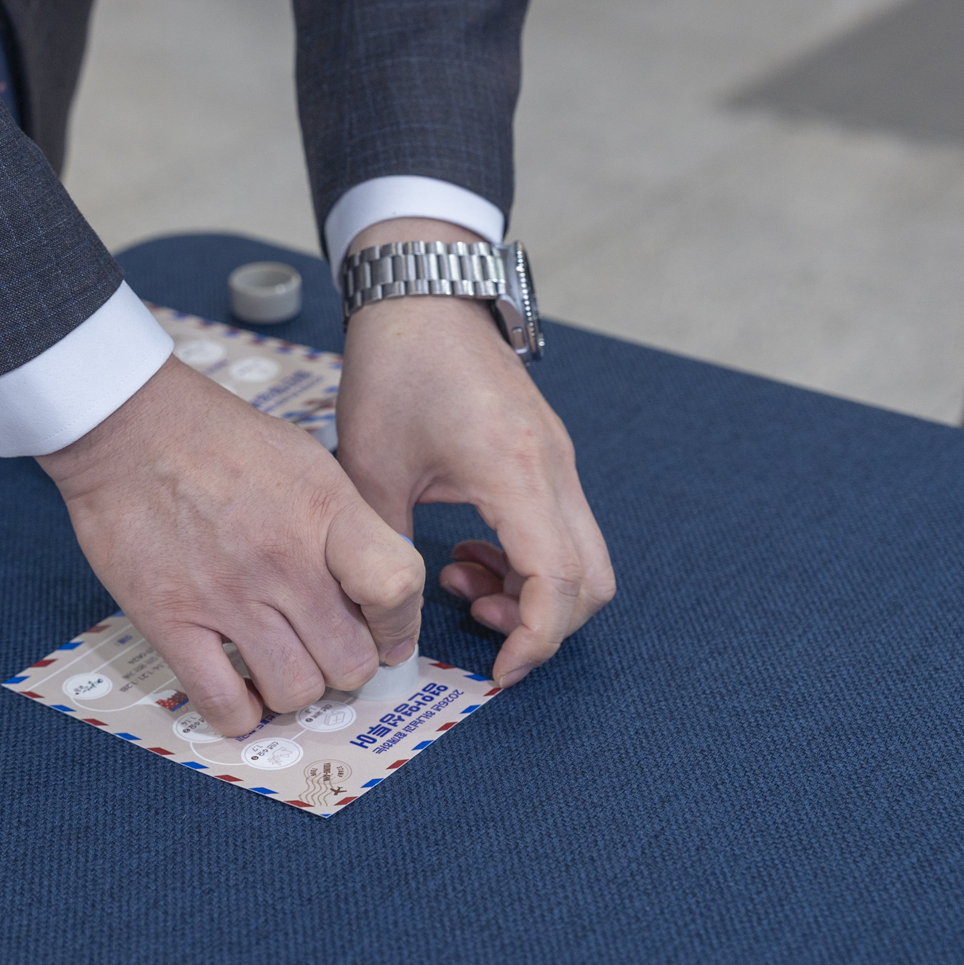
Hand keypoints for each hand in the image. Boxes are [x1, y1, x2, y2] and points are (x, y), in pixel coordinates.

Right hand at [37, 356, 424, 736]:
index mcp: (324, 512)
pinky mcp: (170, 621)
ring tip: (279, 663)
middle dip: (346, 664)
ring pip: (295, 691)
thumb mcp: (308, 462)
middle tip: (325, 647)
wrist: (129, 427)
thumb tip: (378, 588)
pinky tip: (238, 689)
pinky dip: (240, 712)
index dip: (400, 622)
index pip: (396, 587)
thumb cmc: (220, 439)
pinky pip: (223, 705)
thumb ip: (348, 525)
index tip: (385, 628)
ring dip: (295, 688)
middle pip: (350, 661)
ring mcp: (226, 595)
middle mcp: (283, 560)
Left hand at [338, 218, 614, 687]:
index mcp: (517, 472)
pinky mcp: (547, 456)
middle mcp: (555, 469)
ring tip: (461, 582)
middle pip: (592, 580)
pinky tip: (468, 552)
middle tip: (479, 627)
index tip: (496, 670)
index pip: (560, 581)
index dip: (535, 640)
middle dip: (543, 623)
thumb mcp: (371, 467)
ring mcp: (558, 461)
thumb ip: (382, 549)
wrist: (422, 294)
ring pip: (583, 557)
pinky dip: (528, 560)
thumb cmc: (395, 367)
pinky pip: (561, 528)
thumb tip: (388, 617)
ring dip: (533, 591)